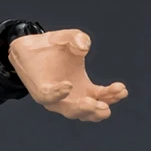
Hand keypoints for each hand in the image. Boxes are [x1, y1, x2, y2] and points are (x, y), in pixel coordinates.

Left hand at [7, 29, 127, 122]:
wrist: (28, 45)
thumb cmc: (54, 46)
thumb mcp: (71, 38)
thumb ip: (80, 39)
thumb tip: (83, 46)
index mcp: (84, 88)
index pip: (102, 98)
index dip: (112, 96)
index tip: (121, 89)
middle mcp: (71, 98)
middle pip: (88, 112)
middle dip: (97, 111)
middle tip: (105, 107)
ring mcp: (56, 98)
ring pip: (70, 111)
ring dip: (81, 108)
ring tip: (92, 102)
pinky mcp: (40, 92)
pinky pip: (50, 97)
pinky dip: (59, 93)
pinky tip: (67, 85)